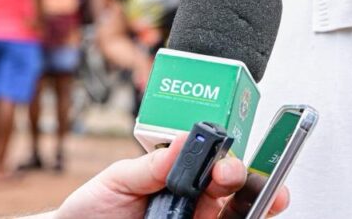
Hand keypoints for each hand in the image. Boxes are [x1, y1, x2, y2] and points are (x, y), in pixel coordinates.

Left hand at [51, 133, 288, 218]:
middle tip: (228, 174)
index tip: (225, 153)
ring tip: (257, 197)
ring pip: (236, 211)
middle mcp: (195, 199)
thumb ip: (152, 164)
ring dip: (251, 203)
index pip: (214, 158)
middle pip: (233, 184)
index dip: (227, 153)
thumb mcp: (119, 178)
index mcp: (180, 174)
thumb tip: (183, 140)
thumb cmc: (94, 207)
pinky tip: (244, 216)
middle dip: (240, 174)